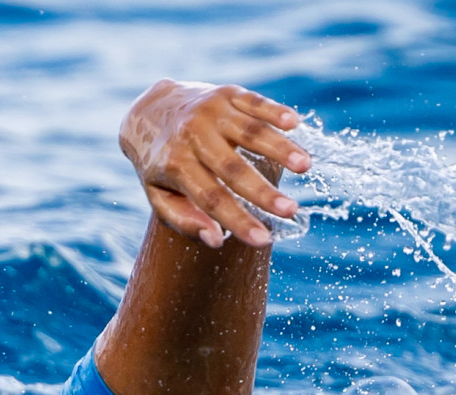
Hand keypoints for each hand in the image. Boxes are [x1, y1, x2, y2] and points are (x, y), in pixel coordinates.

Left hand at [119, 80, 310, 248]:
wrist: (149, 112)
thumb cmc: (161, 163)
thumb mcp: (159, 195)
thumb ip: (185, 220)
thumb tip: (217, 240)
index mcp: (175, 164)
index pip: (211, 198)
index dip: (238, 220)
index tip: (262, 240)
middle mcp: (192, 135)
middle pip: (233, 168)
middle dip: (263, 192)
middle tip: (290, 210)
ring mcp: (210, 111)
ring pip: (250, 132)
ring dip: (279, 148)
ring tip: (305, 166)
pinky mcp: (226, 93)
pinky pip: (254, 101)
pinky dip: (274, 111)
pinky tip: (295, 123)